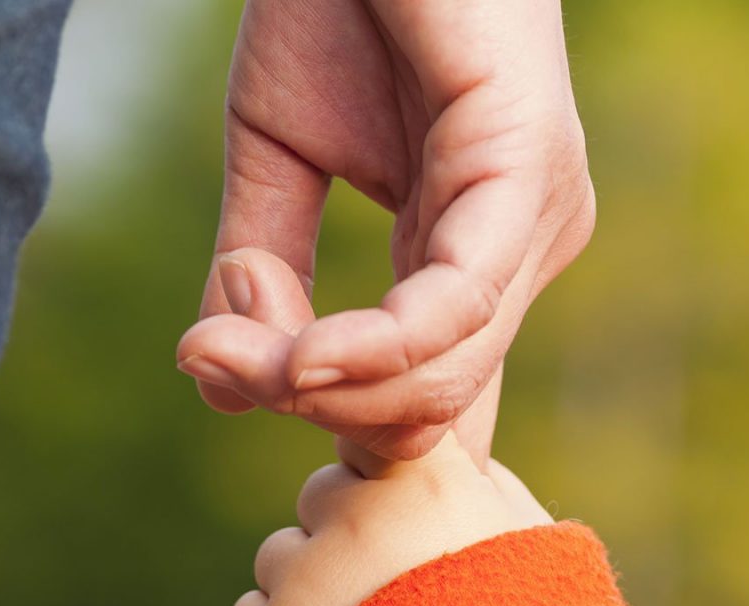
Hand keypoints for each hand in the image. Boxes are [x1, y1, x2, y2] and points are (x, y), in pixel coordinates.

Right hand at [177, 0, 593, 458]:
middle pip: (429, 404)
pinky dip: (375, 349)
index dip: (335, 423)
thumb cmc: (342, 13)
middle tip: (213, 359)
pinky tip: (304, 355)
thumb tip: (222, 386)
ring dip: (319, 383)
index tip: (232, 380)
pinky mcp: (526, 174)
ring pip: (442, 375)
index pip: (424, 394)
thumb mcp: (281, 159)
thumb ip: (266, 269)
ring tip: (230, 348)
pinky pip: (458, 306)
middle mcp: (518, 253)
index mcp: (472, 259)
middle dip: (309, 404)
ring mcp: (535, 220)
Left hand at [230, 432, 551, 605]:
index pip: (369, 434)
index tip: (410, 511)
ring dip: (313, 582)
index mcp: (428, 478)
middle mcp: (364, 513)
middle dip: (349, 527)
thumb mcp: (527, 534)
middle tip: (397, 582)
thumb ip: (481, 479)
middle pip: (323, 490)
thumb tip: (448, 452)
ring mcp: (314, 573)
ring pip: (281, 551)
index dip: (385, 475)